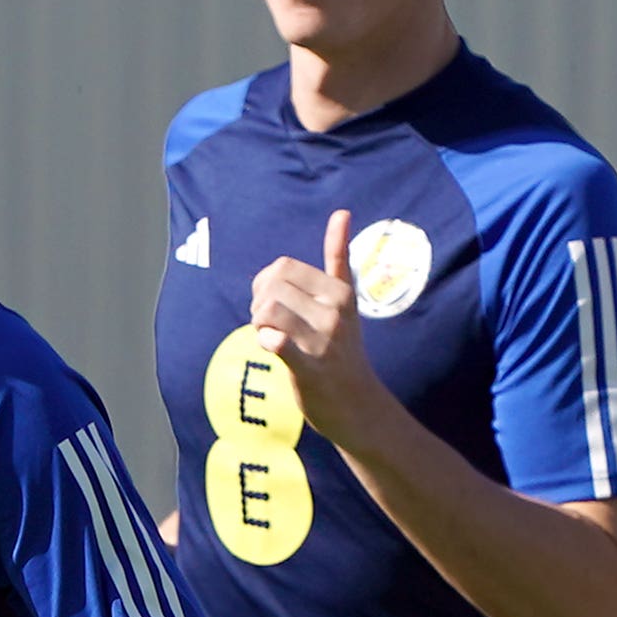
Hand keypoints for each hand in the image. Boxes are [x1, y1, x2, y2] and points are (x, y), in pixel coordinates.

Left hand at [244, 209, 401, 446]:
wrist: (358, 405)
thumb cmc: (344, 350)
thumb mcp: (346, 301)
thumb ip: (339, 258)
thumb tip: (341, 212)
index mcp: (339, 290)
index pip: (282, 267)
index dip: (265, 284)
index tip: (273, 304)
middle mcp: (334, 310)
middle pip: (270, 287)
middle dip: (258, 303)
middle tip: (268, 325)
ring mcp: (323, 338)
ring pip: (267, 310)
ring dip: (258, 324)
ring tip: (270, 337)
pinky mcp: (310, 366)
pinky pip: (277, 341)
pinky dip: (266, 342)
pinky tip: (272, 347)